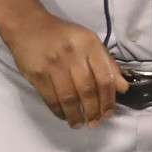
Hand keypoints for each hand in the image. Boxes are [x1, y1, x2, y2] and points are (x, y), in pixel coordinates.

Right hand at [2, 10, 129, 128]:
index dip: (108, 99)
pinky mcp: (37, 75)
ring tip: (80, 124)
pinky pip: (51, 99)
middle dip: (93, 111)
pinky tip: (65, 116)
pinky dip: (60, 111)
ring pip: (69, 98)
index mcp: (89, 44)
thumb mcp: (89, 42)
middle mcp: (73, 54)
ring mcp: (54, 65)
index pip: (104, 76)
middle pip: (87, 90)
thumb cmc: (63, 36)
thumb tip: (123, 87)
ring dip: (76, 116)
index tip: (108, 112)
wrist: (29, 26)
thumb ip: (107, 63)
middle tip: (95, 123)